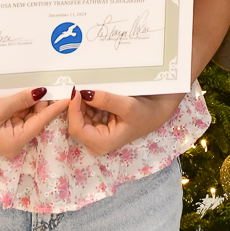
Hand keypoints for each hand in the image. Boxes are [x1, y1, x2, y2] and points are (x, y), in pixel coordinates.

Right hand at [0, 87, 68, 155]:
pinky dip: (22, 103)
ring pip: (27, 115)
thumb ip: (22, 100)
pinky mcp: (1, 128)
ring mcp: (8, 135)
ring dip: (33, 100)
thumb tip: (43, 92)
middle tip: (57, 81)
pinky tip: (28, 89)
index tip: (70, 94)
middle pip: (36, 118)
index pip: (42, 121)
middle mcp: (15, 141)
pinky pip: (17, 114)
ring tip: (46, 81)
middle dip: (44, 101)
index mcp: (16, 141)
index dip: (56, 106)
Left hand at [66, 87, 183, 155]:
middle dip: (77, 106)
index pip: (77, 129)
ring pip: (80, 118)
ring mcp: (96, 136)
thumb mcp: (127, 106)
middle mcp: (96, 143)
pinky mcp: (98, 128)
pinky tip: (93, 95)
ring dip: (82, 104)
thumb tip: (84, 93)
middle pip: (76, 124)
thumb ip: (105, 100)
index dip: (73, 110)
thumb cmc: (144, 113)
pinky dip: (88, 104)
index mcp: (102, 143)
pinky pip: (86, 115)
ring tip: (88, 89)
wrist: (156, 112)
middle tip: (80, 87)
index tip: (77, 92)